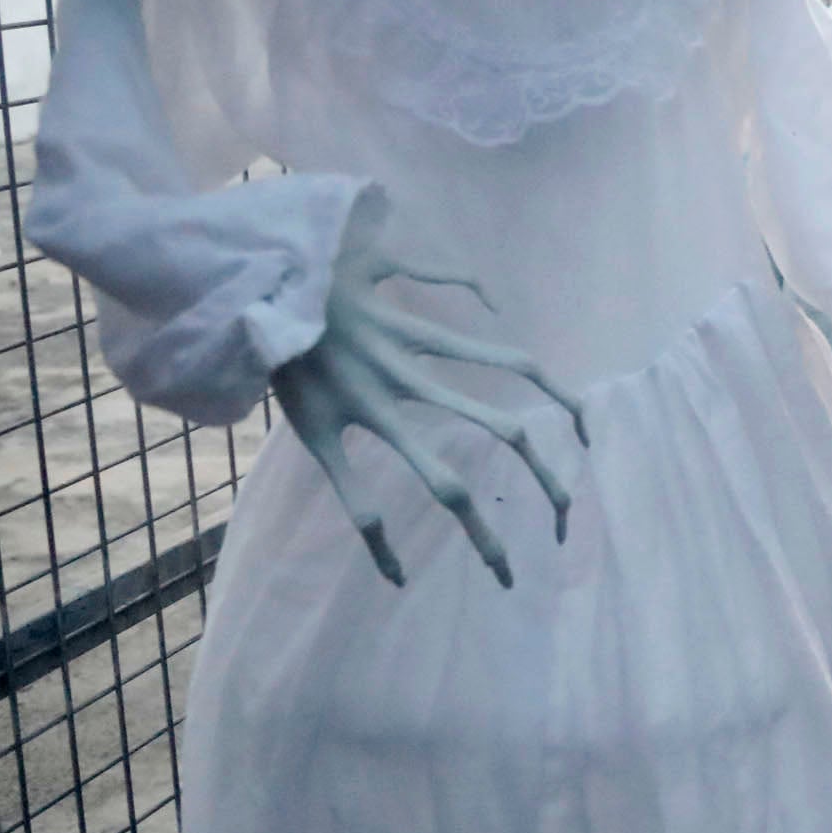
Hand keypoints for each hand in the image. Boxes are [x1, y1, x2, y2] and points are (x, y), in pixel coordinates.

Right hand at [272, 224, 588, 589]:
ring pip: (444, 479)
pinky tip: (397, 574)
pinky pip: (356, 498)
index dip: (563, 397)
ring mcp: (366, 410)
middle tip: (567, 518)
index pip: (518, 364)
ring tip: (505, 570)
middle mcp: (408, 379)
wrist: (243, 281)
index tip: (588, 432)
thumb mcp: (382, 258)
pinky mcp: (320, 432)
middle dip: (547, 479)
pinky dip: (379, 540)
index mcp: (424, 341)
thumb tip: (491, 299)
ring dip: (481, 528)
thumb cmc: (312, 275)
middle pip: (504, 432)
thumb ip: (441, 274)